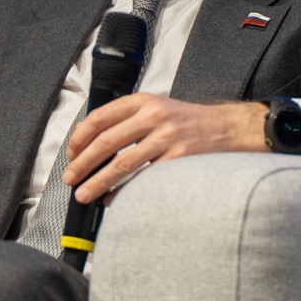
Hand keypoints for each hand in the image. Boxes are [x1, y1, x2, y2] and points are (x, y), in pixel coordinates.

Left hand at [63, 94, 269, 202]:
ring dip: (98, 181)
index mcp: (143, 101)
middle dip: (82, 163)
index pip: (99, 117)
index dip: (79, 138)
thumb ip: (130, 118)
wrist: (230, 128)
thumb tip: (94, 143)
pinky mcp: (179, 159)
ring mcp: (167, 137)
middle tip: (70, 178)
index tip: (71, 154)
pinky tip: (113, 199)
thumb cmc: (191, 121)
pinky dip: (124, 192)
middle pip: (105, 141)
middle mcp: (153, 116)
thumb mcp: (159, 107)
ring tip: (84, 194)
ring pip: (121, 163)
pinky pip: (143, 179)